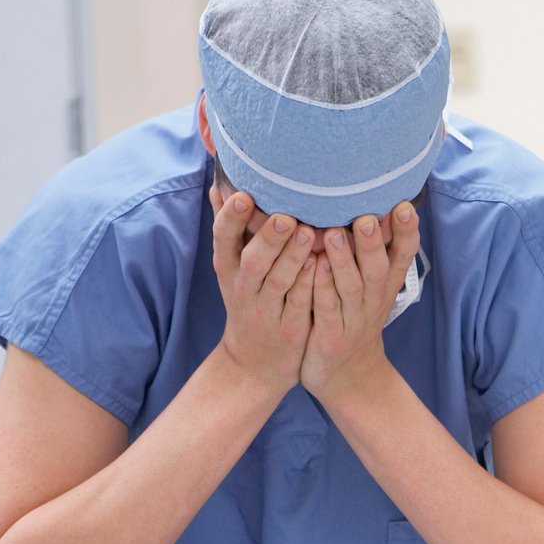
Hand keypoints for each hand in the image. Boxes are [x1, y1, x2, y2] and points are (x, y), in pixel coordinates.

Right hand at [208, 190, 315, 393]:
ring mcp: (267, 310)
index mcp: (228, 269)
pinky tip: (325, 263)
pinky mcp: (290, 327)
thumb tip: (218, 182)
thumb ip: (228, 227)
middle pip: (253, 261)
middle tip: (285, 216)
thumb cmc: (248, 300)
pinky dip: (311, 284)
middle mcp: (244, 288)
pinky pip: (301, 303)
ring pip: (279, 282)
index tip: (243, 195)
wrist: (254, 362)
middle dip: (267, 238)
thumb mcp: (231, 267)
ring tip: (309, 233)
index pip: (223, 239)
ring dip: (293, 258)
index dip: (230, 218)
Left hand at [301, 202, 418, 404]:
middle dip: (374, 242)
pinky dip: (321, 289)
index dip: (406, 233)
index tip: (404, 206)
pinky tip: (313, 268)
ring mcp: (353, 320)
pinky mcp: (331, 337)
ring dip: (343, 260)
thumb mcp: (371, 289)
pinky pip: (326, 309)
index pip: (402, 256)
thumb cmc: (353, 320)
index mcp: (384, 287)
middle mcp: (373, 301)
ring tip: (333, 233)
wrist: (347, 378)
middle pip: (378, 268)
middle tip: (368, 216)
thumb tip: (372, 205)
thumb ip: (371, 252)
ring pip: (351, 287)